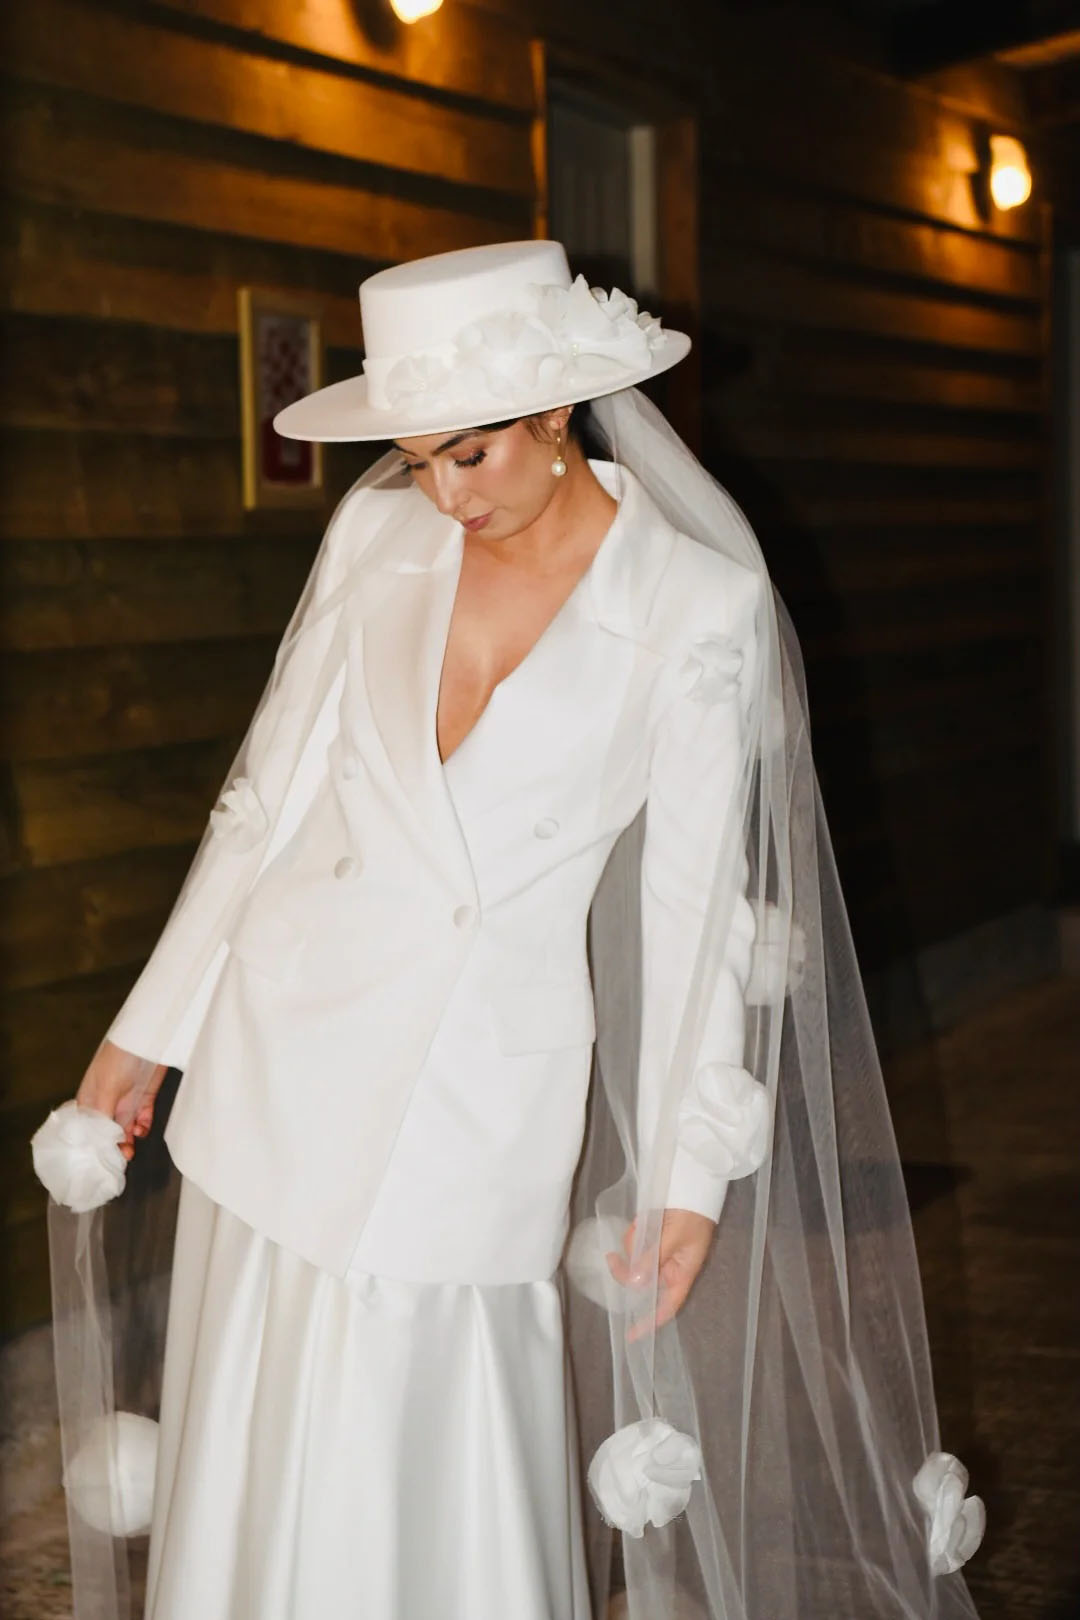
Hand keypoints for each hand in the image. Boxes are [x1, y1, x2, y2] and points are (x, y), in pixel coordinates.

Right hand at [75, 1040, 168, 1161]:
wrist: (149, 1039)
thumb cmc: (118, 1059)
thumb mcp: (106, 1090)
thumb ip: (102, 1118)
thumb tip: (99, 1144)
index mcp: (89, 1100)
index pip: (86, 1128)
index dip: (91, 1145)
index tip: (98, 1161)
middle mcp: (106, 1103)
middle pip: (107, 1132)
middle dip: (113, 1147)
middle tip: (121, 1158)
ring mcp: (126, 1100)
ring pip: (125, 1129)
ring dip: (128, 1141)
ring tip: (131, 1149)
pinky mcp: (144, 1097)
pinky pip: (143, 1119)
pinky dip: (143, 1128)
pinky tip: (142, 1130)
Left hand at [605, 1207, 716, 1341]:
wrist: (693, 1186)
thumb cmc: (692, 1214)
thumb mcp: (674, 1235)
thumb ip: (652, 1258)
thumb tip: (634, 1282)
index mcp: (681, 1274)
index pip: (666, 1306)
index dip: (650, 1322)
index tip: (630, 1335)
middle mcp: (669, 1268)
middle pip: (640, 1281)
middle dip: (628, 1267)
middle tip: (611, 1257)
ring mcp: (659, 1253)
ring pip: (634, 1259)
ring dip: (634, 1242)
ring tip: (645, 1223)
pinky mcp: (651, 1239)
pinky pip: (635, 1242)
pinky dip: (636, 1231)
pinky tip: (644, 1219)